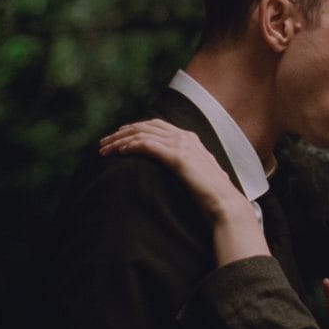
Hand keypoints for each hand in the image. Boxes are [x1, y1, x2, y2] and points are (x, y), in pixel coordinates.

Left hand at [98, 119, 254, 225]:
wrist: (225, 203)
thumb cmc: (212, 195)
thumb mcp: (198, 175)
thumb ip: (188, 167)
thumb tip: (179, 171)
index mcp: (190, 139)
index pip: (156, 125)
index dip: (134, 129)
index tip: (117, 137)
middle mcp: (185, 137)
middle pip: (145, 126)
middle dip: (121, 133)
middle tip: (103, 142)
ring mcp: (182, 145)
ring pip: (142, 135)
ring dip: (120, 141)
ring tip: (104, 150)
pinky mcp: (178, 157)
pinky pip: (148, 145)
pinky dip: (131, 146)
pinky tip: (120, 153)